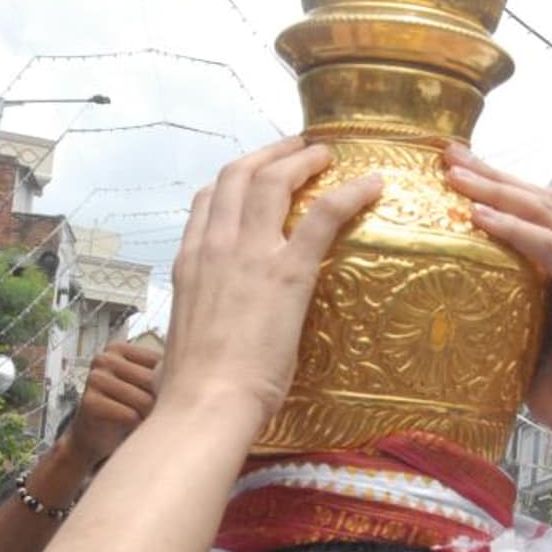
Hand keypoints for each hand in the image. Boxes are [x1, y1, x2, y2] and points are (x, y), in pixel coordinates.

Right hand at [62, 338, 163, 474]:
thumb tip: (201, 369)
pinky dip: (137, 427)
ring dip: (151, 417)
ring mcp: (94, 379)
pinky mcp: (89, 402)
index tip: (175, 397)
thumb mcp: (143, 388)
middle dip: (162, 401)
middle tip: (165, 415)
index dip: (170, 384)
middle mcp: (103, 359)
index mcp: (117, 350)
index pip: (158, 362)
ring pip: (143, 400)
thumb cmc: (124, 412)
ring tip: (150, 424)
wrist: (92, 440)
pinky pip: (129, 415)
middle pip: (152, 381)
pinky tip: (134, 431)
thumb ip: (160, 374)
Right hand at [163, 141, 380, 426]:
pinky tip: (373, 185)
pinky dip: (350, 193)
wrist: (206, 403)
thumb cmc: (191, 390)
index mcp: (189, 263)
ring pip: (274, 179)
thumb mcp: (178, 347)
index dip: (234, 180)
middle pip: (239, 174)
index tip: (255, 175)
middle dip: (269, 153)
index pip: (207, 200)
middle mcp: (215, 246)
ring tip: (326, 154)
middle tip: (297, 148)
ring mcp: (249, 254)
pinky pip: (323, 214)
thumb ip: (188, 333)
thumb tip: (181, 358)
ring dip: (302, 159)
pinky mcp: (288, 272)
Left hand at [444, 145, 551, 445]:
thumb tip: (444, 297)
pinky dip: (515, 230)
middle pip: (534, 198)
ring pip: (542, 212)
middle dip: (490, 172)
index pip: (528, 209)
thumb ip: (496, 307)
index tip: (450, 166)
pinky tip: (482, 218)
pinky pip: (550, 249)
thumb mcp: (515, 336)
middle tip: (448, 152)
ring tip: (457, 175)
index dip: (492, 184)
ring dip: (497, 190)